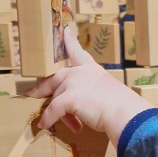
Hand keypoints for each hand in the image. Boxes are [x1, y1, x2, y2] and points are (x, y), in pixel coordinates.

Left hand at [25, 28, 147, 144]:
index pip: (78, 53)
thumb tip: (85, 105)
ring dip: (59, 114)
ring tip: (69, 125)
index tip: (66, 31)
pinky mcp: (68, 98)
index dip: (70, 42)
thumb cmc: (121, 106)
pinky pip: (52, 110)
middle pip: (56, 78)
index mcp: (92, 69)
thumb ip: (94, 93)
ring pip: (56, 98)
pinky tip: (45, 125)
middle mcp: (80, 73)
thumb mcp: (107, 92)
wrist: (124, 112)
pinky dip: (48, 119)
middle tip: (33, 93)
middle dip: (43, 87)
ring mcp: (73, 84)